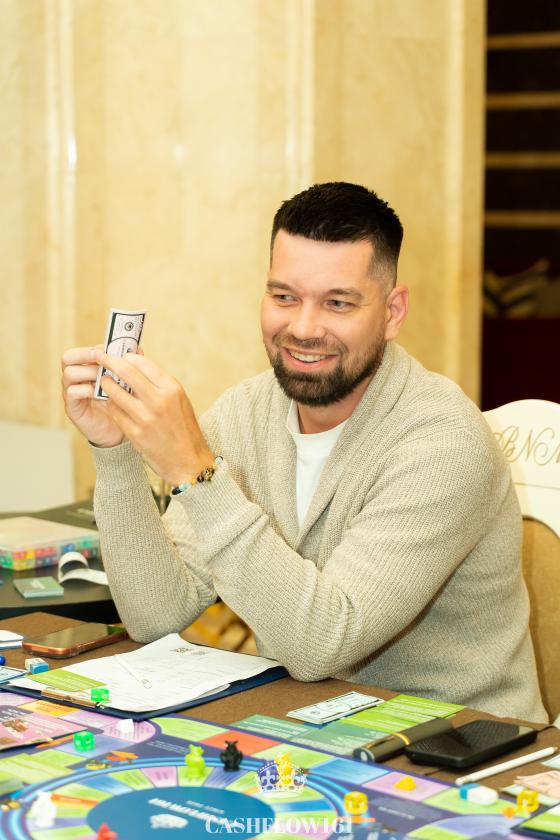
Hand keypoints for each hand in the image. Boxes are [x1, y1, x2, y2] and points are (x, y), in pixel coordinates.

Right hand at [61, 346, 125, 447]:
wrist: (119, 431)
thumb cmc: (122, 404)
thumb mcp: (126, 383)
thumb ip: (129, 366)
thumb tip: (138, 349)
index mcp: (87, 369)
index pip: (79, 352)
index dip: (90, 348)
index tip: (105, 349)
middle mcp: (76, 378)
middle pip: (68, 358)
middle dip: (84, 355)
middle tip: (101, 357)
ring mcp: (71, 392)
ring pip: (69, 373)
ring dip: (87, 371)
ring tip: (103, 376)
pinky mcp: (72, 407)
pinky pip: (71, 393)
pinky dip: (85, 389)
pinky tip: (98, 393)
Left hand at [95, 351, 213, 484]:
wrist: (188, 461)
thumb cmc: (184, 428)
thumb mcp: (180, 400)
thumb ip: (160, 383)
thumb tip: (137, 365)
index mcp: (172, 389)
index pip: (143, 363)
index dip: (127, 357)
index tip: (119, 355)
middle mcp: (159, 400)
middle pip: (126, 372)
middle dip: (110, 362)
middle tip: (101, 358)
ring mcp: (145, 418)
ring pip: (115, 392)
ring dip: (106, 385)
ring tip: (104, 382)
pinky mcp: (135, 433)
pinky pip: (114, 413)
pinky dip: (110, 405)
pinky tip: (110, 403)